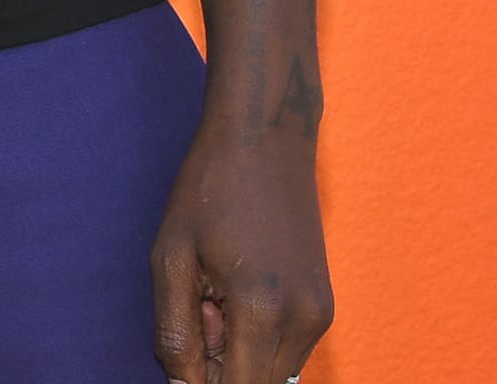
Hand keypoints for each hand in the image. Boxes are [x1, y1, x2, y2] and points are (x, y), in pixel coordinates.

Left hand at [151, 128, 331, 383]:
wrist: (266, 138)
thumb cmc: (210, 190)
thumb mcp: (171, 258)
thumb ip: (176, 333)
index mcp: (263, 308)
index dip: (201, 383)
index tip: (186, 344)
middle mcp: (305, 320)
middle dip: (217, 364)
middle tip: (201, 302)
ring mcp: (322, 314)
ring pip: (271, 372)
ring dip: (236, 351)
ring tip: (218, 289)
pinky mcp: (325, 307)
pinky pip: (284, 349)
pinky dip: (256, 336)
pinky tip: (238, 287)